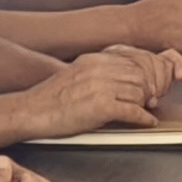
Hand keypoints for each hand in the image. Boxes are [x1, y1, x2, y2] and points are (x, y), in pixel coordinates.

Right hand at [23, 49, 170, 136]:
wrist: (31, 111)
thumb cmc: (51, 97)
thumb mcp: (77, 73)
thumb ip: (100, 72)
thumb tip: (125, 77)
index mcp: (94, 59)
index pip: (134, 60)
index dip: (146, 74)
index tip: (150, 84)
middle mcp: (99, 69)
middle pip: (141, 76)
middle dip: (148, 89)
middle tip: (150, 100)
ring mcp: (101, 87)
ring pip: (140, 93)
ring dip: (144, 104)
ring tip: (143, 110)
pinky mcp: (101, 107)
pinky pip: (134, 111)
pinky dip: (144, 118)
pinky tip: (147, 121)